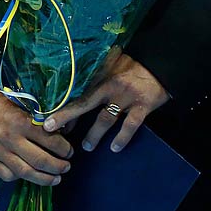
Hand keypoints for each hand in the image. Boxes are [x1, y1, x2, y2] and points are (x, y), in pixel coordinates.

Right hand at [0, 92, 71, 185]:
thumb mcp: (17, 99)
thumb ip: (36, 112)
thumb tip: (59, 125)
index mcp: (20, 121)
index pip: (50, 140)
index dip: (64, 148)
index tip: (69, 151)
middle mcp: (11, 139)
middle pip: (41, 160)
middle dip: (58, 166)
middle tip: (66, 167)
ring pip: (26, 173)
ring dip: (45, 179)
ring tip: (55, 179)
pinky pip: (8, 176)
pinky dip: (20, 178)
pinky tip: (29, 175)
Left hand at [44, 51, 169, 152]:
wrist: (161, 63)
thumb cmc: (133, 64)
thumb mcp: (112, 63)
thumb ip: (96, 74)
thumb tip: (73, 87)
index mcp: (100, 77)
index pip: (77, 94)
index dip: (63, 108)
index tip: (48, 121)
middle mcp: (110, 87)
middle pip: (84, 104)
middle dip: (66, 118)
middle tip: (52, 132)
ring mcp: (126, 97)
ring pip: (106, 118)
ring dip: (94, 134)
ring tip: (86, 147)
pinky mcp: (143, 105)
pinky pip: (131, 124)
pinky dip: (122, 137)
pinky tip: (115, 148)